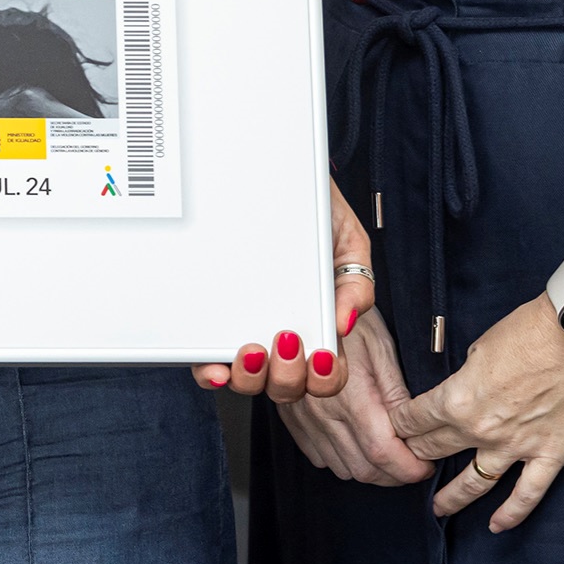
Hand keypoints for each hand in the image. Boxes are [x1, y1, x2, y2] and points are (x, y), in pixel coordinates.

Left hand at [191, 181, 372, 411]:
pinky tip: (217, 368)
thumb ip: (356, 281)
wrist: (278, 175)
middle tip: (286, 341)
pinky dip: (211, 373)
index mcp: (316, 327)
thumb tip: (343, 323)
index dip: (324, 380)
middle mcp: (280, 340)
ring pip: (246, 382)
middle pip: (285, 388)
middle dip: (288, 379)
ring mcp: (244, 333)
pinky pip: (207, 363)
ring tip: (252, 351)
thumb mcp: (347, 242)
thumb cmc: (316, 216)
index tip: (322, 356)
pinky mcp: (211, 323)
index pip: (324, 375)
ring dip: (251, 378)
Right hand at [278, 308, 428, 485]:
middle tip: (415, 463)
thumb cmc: (350, 321)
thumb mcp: (382, 347)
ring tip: (391, 455)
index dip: (409, 468)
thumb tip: (416, 429)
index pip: (382, 451)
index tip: (426, 465)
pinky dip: (346, 460)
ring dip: (371, 470)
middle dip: (395, 475)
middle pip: (364, 468)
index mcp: (349, 394)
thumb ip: (397, 393)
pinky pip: (322, 458)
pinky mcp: (293, 420)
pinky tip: (360, 445)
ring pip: (343, 467)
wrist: (307, 306)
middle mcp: (322, 412)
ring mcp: (304, 418)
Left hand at [394, 296, 563, 530]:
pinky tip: (496, 527)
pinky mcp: (549, 455)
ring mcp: (516, 447)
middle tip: (411, 460)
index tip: (397, 427)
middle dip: (418, 454)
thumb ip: (466, 378)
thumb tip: (465, 389)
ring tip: (438, 509)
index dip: (401, 423)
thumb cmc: (528, 330)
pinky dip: (511, 514)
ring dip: (452, 498)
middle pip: (436, 450)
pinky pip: (527, 495)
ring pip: (474, 483)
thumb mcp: (479, 346)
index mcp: (457, 400)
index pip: (414, 420)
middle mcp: (481, 430)